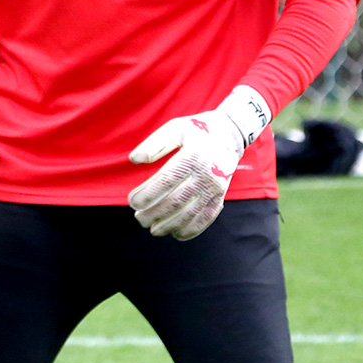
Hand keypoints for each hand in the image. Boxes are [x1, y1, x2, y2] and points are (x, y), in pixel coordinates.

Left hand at [127, 85, 269, 240]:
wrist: (230, 134)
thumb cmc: (197, 131)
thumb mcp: (175, 128)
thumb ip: (155, 144)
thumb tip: (134, 159)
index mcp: (192, 157)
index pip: (165, 181)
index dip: (147, 194)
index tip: (132, 201)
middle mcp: (206, 175)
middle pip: (176, 202)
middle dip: (154, 214)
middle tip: (139, 218)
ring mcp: (215, 188)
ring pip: (190, 214)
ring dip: (169, 226)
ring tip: (153, 229)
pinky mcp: (221, 197)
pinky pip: (206, 218)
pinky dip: (191, 230)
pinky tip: (176, 234)